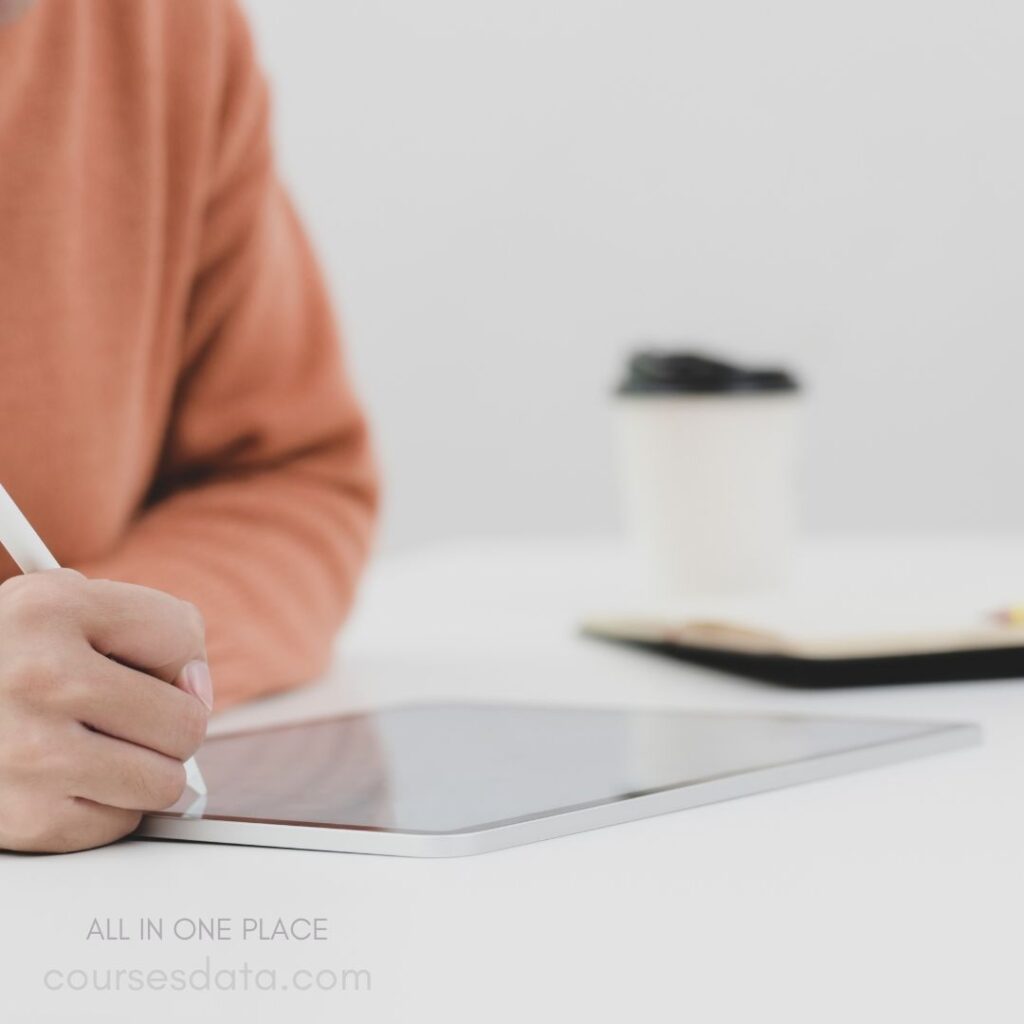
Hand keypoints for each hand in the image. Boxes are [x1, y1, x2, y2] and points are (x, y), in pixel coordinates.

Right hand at [0, 569, 211, 852]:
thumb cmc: (6, 658)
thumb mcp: (62, 605)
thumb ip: (153, 628)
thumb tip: (198, 694)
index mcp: (49, 609)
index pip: (181, 636)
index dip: (177, 657)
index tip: (148, 665)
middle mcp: (37, 677)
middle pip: (187, 724)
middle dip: (168, 723)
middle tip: (125, 716)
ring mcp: (27, 754)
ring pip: (165, 783)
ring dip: (142, 770)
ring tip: (97, 746)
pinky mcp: (21, 819)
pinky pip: (118, 822)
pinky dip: (103, 806)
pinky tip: (63, 779)